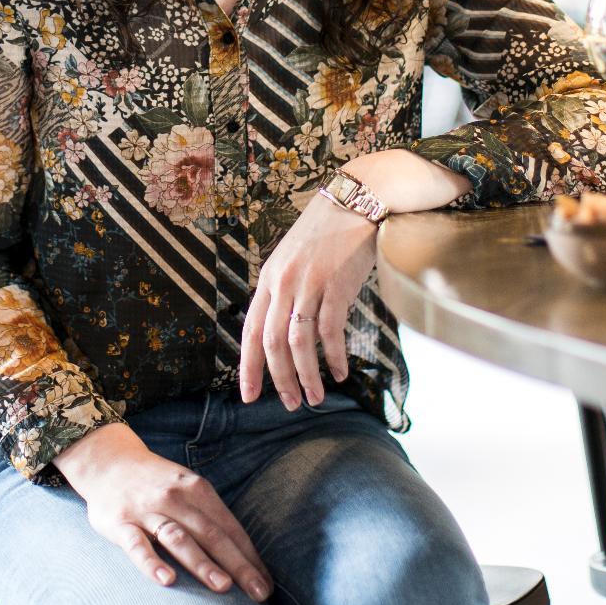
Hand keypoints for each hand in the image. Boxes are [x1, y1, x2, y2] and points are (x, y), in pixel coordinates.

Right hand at [53, 425, 271, 599]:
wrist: (108, 460)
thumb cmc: (156, 483)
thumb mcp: (187, 487)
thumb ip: (209, 515)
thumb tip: (242, 552)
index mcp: (197, 489)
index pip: (229, 527)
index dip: (249, 556)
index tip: (266, 583)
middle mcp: (176, 498)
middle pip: (211, 534)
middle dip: (237, 565)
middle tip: (258, 593)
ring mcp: (147, 510)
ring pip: (179, 538)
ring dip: (202, 563)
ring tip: (223, 587)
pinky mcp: (121, 523)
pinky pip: (137, 546)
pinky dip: (152, 563)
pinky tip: (167, 580)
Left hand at [239, 188, 376, 409]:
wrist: (357, 201)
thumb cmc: (328, 233)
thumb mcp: (293, 259)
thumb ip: (284, 290)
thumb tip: (283, 331)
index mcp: (269, 278)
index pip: (251, 330)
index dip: (248, 367)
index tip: (249, 395)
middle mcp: (283, 283)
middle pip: (272, 343)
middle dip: (279, 379)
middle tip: (289, 403)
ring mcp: (309, 284)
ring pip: (299, 343)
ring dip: (306, 376)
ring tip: (314, 398)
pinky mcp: (336, 285)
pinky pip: (330, 331)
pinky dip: (332, 357)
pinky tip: (338, 373)